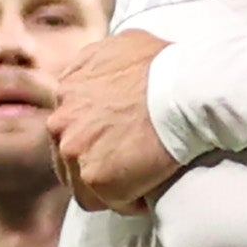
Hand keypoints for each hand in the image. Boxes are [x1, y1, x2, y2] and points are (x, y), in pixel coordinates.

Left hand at [48, 32, 176, 211]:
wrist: (185, 90)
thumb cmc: (165, 65)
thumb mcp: (123, 44)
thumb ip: (100, 60)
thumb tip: (104, 70)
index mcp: (66, 89)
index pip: (69, 125)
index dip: (95, 137)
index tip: (118, 142)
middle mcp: (60, 120)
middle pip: (69, 156)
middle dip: (97, 162)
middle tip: (129, 165)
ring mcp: (75, 151)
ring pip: (83, 185)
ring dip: (110, 186)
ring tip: (140, 181)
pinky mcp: (96, 178)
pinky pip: (109, 203)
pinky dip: (129, 201)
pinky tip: (149, 191)